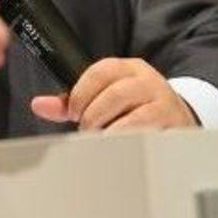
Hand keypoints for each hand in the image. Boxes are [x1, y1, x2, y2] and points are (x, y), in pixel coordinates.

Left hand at [30, 57, 198, 130]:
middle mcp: (148, 81)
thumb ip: (72, 102)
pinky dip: (127, 143)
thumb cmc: (134, 109)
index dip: (81, 93)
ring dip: (110, 133)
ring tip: (104, 140)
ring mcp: (163, 103)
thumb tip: (39, 105)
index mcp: (128, 68)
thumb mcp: (104, 97)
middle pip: (114, 94)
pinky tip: (120, 148)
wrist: (178, 120)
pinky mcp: (173, 126)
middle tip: (88, 130)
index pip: (101, 71)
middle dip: (94, 117)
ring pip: (131, 117)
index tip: (74, 113)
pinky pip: (146, 136)